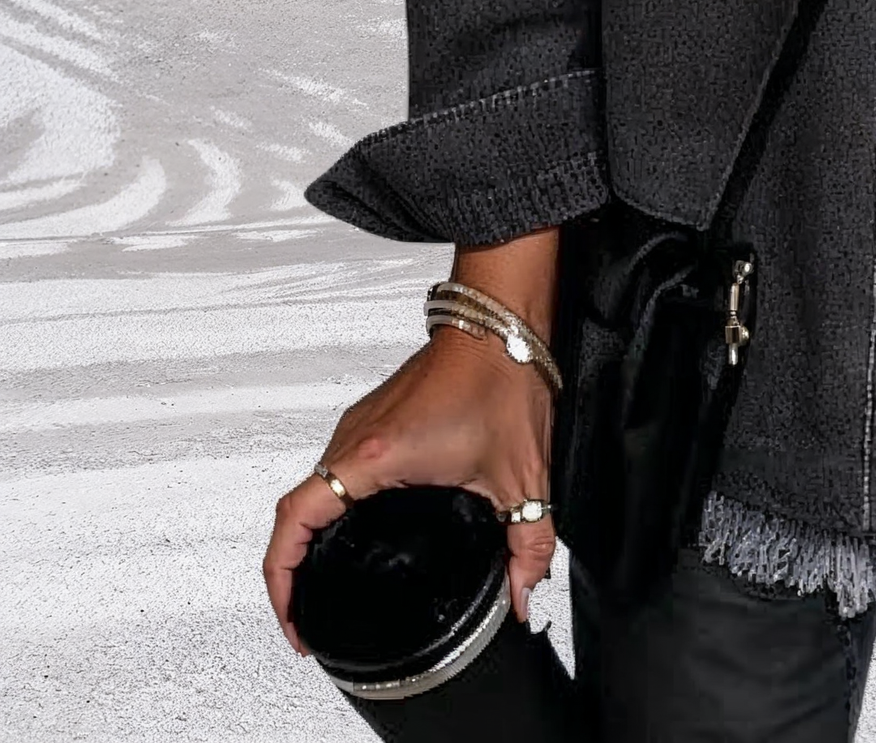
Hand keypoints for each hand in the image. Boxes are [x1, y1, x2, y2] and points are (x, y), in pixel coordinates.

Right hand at [261, 328, 555, 654]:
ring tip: (323, 577)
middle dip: (291, 569)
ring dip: (310, 533)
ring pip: (314, 486)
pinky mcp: (377, 414)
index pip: (296, 521)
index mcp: (377, 456)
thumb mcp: (522, 476)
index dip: (282, 580)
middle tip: (307, 613)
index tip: (296, 619)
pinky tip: (355, 525)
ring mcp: (363, 421)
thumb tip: (523, 589)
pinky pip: (336, 467)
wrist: (503, 321)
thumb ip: (528, 543)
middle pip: (296, 510)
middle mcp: (358, 437)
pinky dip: (332, 503)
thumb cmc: (503, 376)